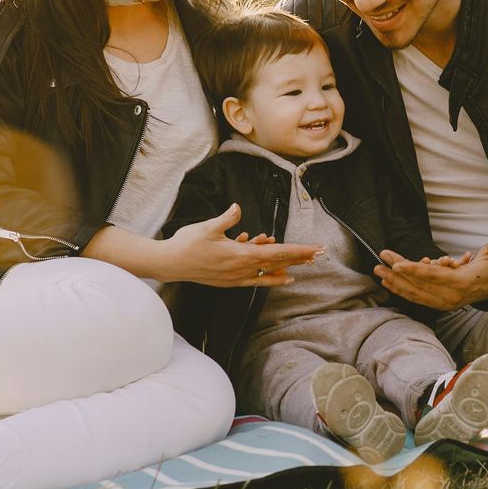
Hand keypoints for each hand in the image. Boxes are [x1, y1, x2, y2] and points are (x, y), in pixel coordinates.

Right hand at [169, 204, 319, 286]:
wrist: (170, 264)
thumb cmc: (187, 243)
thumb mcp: (208, 227)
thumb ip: (227, 219)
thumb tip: (238, 208)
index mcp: (241, 255)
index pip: (278, 253)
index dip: (299, 251)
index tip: (316, 250)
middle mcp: (242, 269)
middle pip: (278, 264)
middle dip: (298, 259)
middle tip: (317, 255)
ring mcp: (236, 277)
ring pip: (267, 272)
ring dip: (284, 267)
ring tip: (299, 263)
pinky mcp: (229, 280)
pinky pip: (254, 279)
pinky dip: (267, 275)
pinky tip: (275, 272)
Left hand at [375, 234, 487, 308]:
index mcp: (463, 283)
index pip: (434, 277)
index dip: (414, 270)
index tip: (396, 265)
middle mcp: (451, 296)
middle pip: (419, 285)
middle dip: (397, 275)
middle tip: (379, 263)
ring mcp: (444, 302)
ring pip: (415, 293)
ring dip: (395, 283)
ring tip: (379, 272)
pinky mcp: (440, 302)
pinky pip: (418, 297)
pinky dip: (403, 290)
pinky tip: (389, 282)